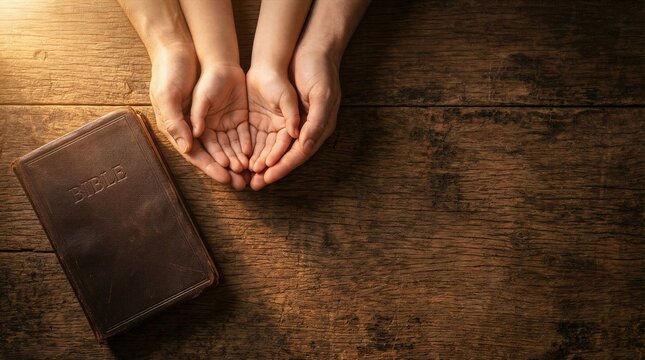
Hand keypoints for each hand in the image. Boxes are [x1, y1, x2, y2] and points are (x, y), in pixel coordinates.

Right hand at [149, 44, 244, 189]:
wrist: (187, 49)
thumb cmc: (171, 73)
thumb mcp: (169, 96)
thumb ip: (176, 121)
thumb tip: (187, 146)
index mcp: (179, 129)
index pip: (197, 155)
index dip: (211, 168)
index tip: (225, 178)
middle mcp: (198, 129)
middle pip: (215, 155)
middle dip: (228, 169)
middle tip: (242, 183)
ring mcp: (215, 121)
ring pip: (229, 146)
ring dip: (238, 159)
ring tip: (250, 171)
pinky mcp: (229, 112)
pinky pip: (239, 132)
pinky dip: (245, 143)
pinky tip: (254, 152)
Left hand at [250, 51, 340, 189]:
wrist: (308, 47)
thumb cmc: (320, 71)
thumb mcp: (322, 95)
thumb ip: (315, 120)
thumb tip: (304, 143)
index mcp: (317, 127)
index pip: (298, 153)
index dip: (283, 166)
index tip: (268, 176)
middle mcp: (302, 129)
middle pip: (283, 155)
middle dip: (268, 170)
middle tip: (253, 185)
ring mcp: (286, 122)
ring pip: (270, 147)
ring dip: (258, 162)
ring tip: (244, 175)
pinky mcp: (273, 114)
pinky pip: (261, 133)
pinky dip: (252, 146)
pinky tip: (240, 155)